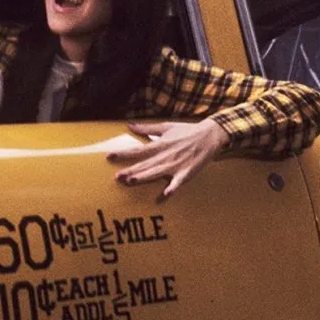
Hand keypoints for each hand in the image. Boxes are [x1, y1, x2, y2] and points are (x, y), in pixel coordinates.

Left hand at [107, 119, 228, 200]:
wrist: (209, 136)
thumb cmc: (186, 131)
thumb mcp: (166, 127)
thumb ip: (146, 128)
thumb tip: (130, 124)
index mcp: (160, 144)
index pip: (138, 150)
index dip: (124, 153)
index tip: (110, 156)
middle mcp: (166, 155)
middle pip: (145, 164)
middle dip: (130, 170)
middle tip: (117, 177)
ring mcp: (176, 165)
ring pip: (157, 173)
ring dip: (144, 177)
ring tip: (131, 182)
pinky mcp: (186, 173)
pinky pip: (178, 182)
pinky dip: (172, 188)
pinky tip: (165, 195)